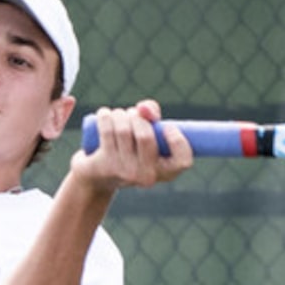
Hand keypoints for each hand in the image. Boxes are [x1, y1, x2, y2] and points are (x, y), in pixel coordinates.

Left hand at [75, 99, 192, 190]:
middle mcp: (148, 176)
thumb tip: (143, 108)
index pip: (183, 161)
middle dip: (138, 117)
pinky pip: (107, 131)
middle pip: (145, 136)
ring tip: (118, 115)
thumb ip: (153, 114)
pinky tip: (105, 115)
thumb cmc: (132, 148)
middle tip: (133, 115)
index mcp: (166, 172)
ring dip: (120, 114)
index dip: (178, 140)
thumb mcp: (148, 133)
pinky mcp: (107, 166)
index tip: (167, 127)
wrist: (101, 175)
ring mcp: (126, 173)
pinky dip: (105, 116)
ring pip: (124, 130)